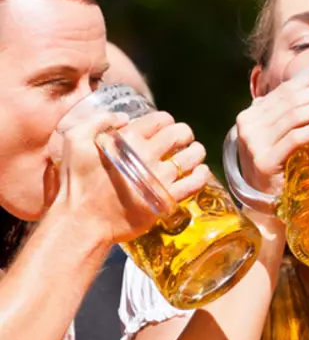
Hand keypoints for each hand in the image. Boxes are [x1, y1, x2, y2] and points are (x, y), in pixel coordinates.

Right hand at [47, 110, 208, 247]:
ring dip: (196, 151)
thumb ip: (98, 121)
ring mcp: (159, 178)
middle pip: (181, 133)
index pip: (161, 119)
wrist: (82, 223)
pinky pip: (195, 183)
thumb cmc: (77, 184)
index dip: (166, 121)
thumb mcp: (74, 141)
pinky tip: (200, 172)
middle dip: (184, 133)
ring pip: (193, 156)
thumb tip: (125, 117)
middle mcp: (147, 156)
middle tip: (182, 139)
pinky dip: (202, 174)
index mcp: (127, 139)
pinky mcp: (166, 199)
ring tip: (194, 153)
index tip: (164, 127)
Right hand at [235, 66, 308, 199]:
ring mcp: (255, 144)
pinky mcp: (265, 162)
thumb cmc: (277, 167)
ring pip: (295, 117)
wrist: (263, 204)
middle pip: (292, 101)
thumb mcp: (278, 136)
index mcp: (251, 116)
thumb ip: (288, 114)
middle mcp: (249, 126)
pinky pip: (296, 139)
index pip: (284, 91)